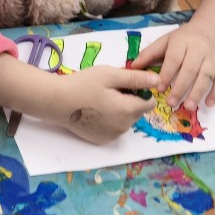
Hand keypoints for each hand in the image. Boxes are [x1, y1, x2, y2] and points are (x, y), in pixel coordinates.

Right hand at [0, 53, 157, 144]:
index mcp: (128, 110)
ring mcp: (112, 136)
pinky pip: (113, 129)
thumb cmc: (83, 84)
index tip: (125, 84)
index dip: (141, 91)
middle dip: (129, 101)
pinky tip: (94, 111)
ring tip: (99, 99)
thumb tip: (158, 81)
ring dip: (120, 111)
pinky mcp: (100, 140)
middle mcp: (123, 127)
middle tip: (109, 90)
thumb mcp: (110, 75)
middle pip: (137, 112)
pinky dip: (109, 120)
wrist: (56, 101)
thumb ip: (135, 78)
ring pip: (125, 121)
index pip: (149, 102)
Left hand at [131, 23, 214, 109]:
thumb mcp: (165, 41)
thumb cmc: (183, 38)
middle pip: (190, 69)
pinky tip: (208, 104)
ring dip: (198, 93)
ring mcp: (212, 57)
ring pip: (207, 76)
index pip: (174, 59)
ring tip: (188, 107)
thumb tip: (133, 67)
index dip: (166, 74)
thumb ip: (149, 54)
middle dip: (181, 87)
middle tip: (171, 103)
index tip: (159, 89)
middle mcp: (199, 49)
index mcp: (182, 42)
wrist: (211, 29)